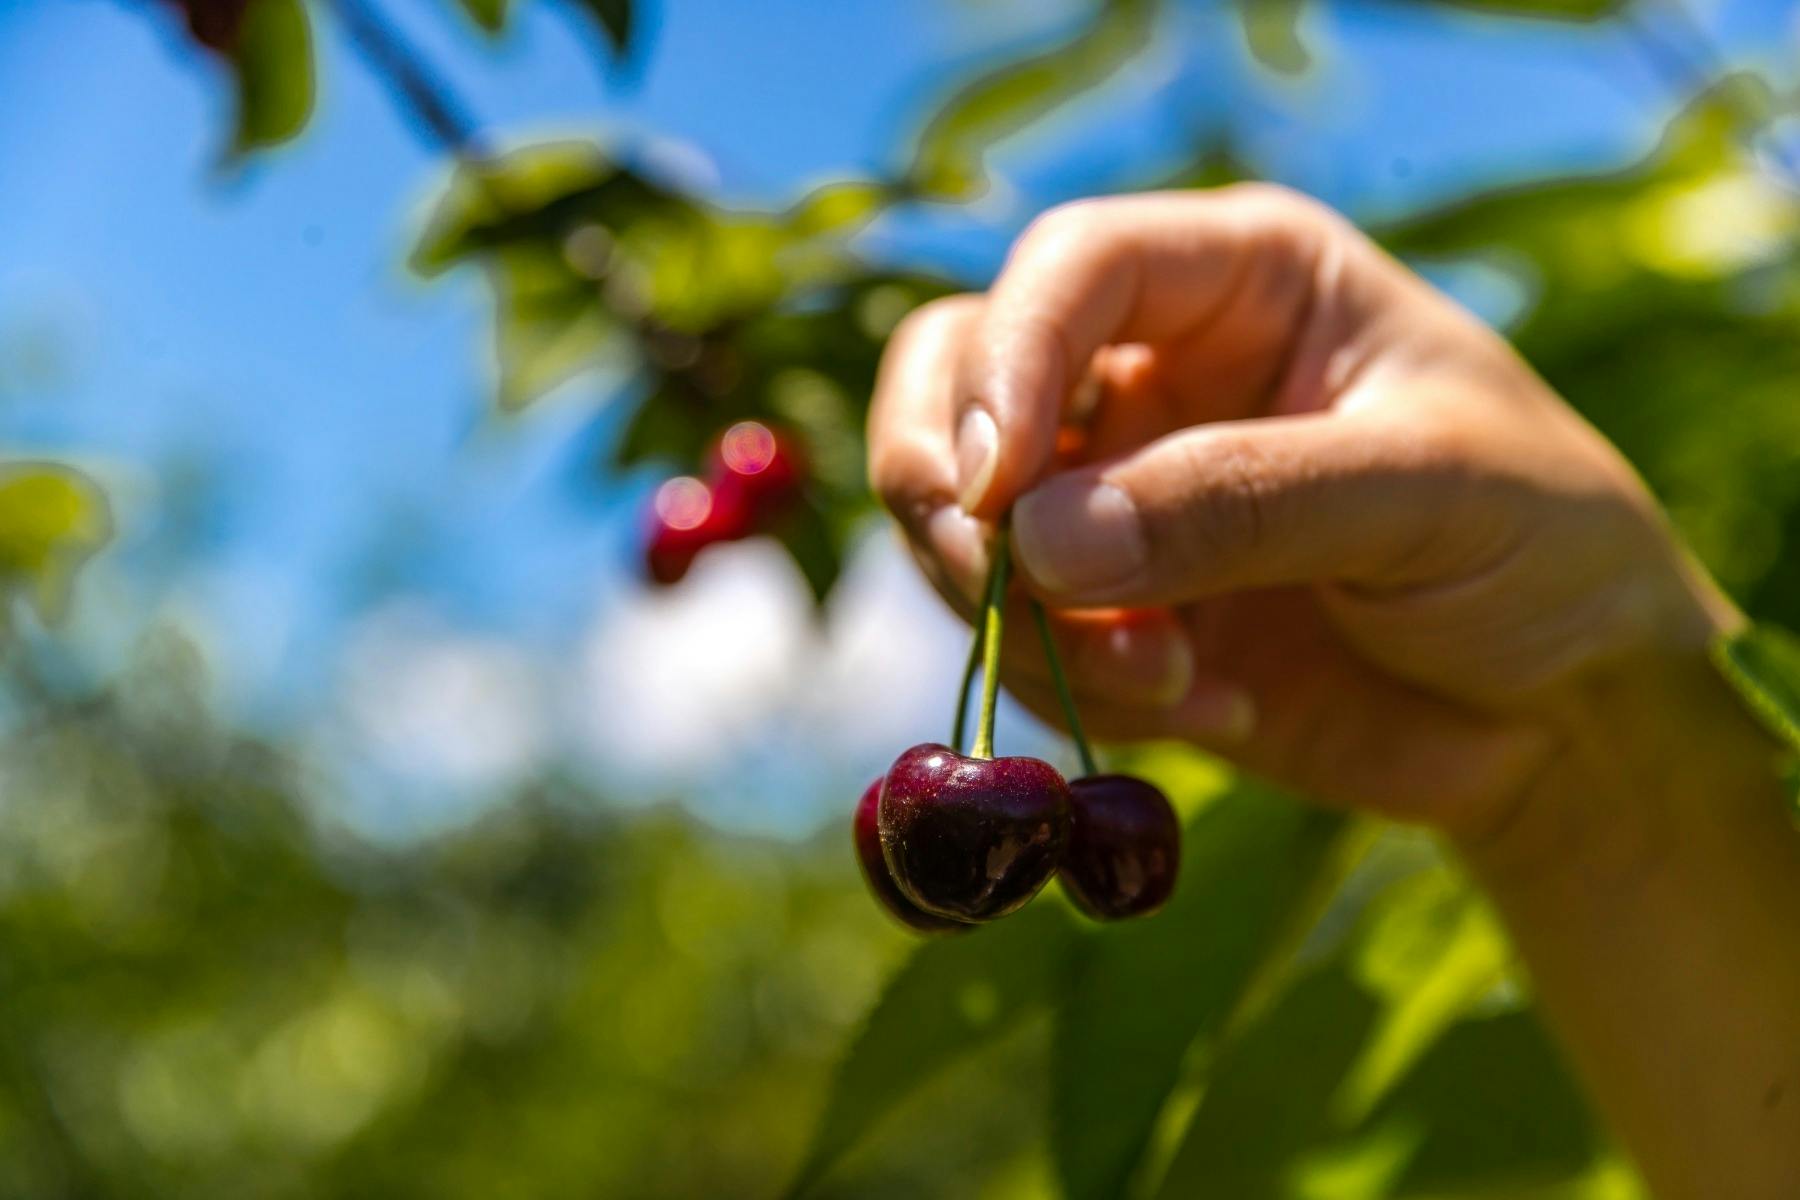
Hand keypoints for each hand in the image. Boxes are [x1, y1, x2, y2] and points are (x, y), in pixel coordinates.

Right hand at [868, 186, 1737, 844]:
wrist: (1569, 716)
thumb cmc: (1544, 546)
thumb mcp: (1427, 492)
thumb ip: (1243, 499)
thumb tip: (1035, 542)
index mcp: (1239, 280)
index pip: (1070, 268)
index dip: (1007, 360)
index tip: (996, 488)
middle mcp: (1153, 372)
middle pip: (955, 376)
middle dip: (949, 489)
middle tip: (998, 585)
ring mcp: (1119, 498)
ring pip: (963, 524)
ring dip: (1028, 619)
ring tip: (1169, 680)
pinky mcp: (1111, 615)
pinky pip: (1020, 644)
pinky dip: (1080, 693)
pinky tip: (1213, 709)